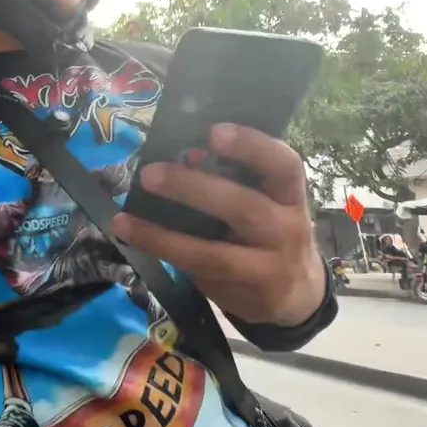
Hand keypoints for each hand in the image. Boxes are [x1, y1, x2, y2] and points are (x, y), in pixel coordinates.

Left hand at [110, 123, 325, 326]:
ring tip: (125, 219)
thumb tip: (185, 157)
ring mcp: (270, 267)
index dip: (252, 147)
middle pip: (244, 207)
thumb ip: (238, 182)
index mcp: (290, 195)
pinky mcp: (248, 294)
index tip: (214, 132)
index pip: (284, 165)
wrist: (301, 295)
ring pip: (214, 253)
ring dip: (164, 236)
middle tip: (150, 174)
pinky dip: (166, 255)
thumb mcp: (269, 203)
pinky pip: (201, 275)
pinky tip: (136, 239)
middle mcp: (288, 229)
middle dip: (194, 189)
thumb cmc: (271, 233)